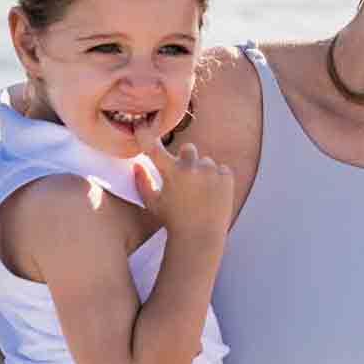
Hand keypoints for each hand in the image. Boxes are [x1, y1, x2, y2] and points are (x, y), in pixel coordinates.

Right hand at [132, 126, 233, 241]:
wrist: (200, 237)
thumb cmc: (172, 221)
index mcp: (172, 171)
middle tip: (185, 180)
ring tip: (199, 194)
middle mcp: (193, 167)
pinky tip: (211, 196)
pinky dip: (216, 179)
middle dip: (185, 160)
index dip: (146, 134)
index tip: (143, 125)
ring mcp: (212, 170)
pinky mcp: (227, 176)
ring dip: (202, 172)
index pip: (155, 148)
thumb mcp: (152, 203)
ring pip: (205, 162)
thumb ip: (142, 182)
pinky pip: (220, 170)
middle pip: (188, 149)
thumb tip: (136, 164)